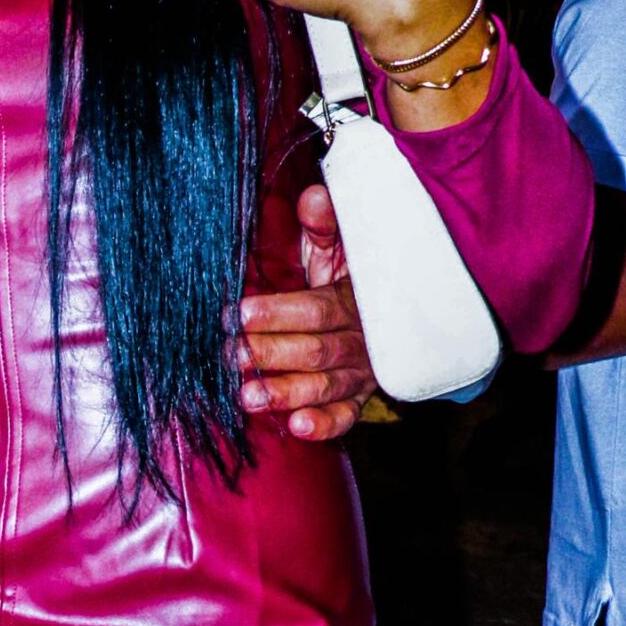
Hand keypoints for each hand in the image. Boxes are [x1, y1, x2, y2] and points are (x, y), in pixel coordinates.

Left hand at [238, 185, 373, 441]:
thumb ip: (326, 223)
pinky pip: (346, 416)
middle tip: (230, 357)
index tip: (239, 314)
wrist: (394, 308)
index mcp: (355, 299)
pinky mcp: (359, 398)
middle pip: (316, 350)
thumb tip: (312, 197)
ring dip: (288, 393)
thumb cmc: (352, 273)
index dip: (278, 313)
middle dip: (271, 353)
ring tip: (249, 397)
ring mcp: (361, 372)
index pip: (316, 309)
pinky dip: (325, 425)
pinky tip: (297, 428)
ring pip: (326, 385)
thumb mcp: (341, 244)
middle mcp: (362, 338)